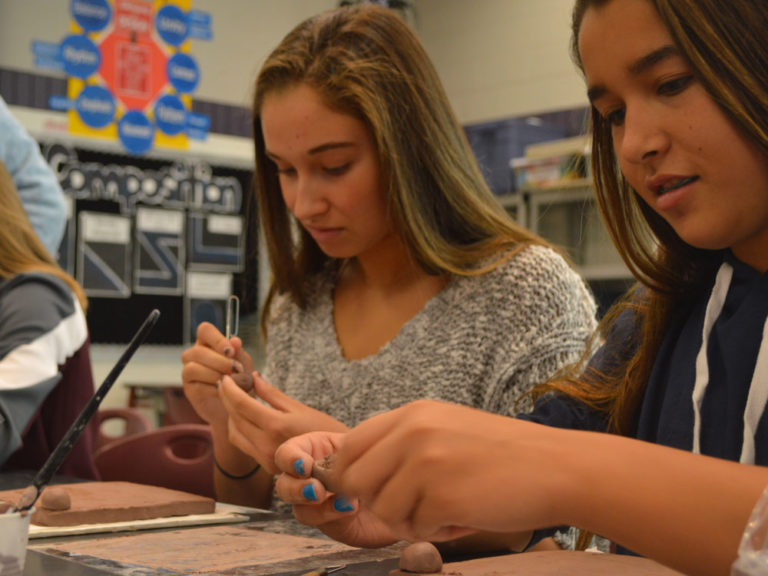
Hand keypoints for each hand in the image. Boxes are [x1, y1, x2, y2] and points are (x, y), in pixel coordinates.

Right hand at [181, 322, 252, 430]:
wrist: (238, 406)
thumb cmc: (241, 380)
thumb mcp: (244, 364)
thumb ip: (239, 353)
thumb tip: (235, 340)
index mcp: (208, 343)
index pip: (205, 330)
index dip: (217, 339)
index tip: (231, 351)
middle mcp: (194, 355)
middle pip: (197, 351)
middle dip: (220, 361)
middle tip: (236, 370)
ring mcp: (189, 372)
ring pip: (193, 368)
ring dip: (215, 374)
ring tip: (232, 381)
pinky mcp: (190, 390)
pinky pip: (196, 385)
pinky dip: (214, 388)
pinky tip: (225, 392)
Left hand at [218, 372, 349, 474]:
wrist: (338, 461)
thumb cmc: (324, 429)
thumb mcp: (299, 407)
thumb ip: (272, 394)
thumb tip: (253, 377)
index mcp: (276, 425)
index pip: (241, 404)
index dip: (230, 389)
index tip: (226, 378)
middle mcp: (266, 444)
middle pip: (234, 418)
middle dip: (227, 399)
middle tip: (226, 384)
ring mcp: (264, 458)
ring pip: (234, 433)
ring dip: (230, 415)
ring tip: (233, 399)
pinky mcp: (265, 466)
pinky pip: (243, 445)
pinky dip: (239, 428)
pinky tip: (243, 417)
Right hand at [273, 431, 398, 547]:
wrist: (402, 487)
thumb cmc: (381, 459)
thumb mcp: (364, 444)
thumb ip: (347, 448)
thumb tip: (339, 453)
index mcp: (313, 450)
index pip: (287, 454)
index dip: (289, 459)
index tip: (304, 465)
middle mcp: (310, 477)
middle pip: (284, 486)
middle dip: (296, 489)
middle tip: (316, 490)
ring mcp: (318, 503)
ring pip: (300, 510)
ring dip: (318, 508)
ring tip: (342, 501)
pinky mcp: (331, 524)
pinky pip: (324, 524)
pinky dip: (335, 515)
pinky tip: (351, 508)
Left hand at [277, 400, 567, 542]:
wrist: (556, 467)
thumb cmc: (504, 454)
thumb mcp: (447, 428)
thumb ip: (402, 443)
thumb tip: (354, 474)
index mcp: (412, 414)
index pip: (350, 445)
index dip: (349, 473)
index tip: (363, 491)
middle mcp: (412, 432)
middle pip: (354, 480)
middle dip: (376, 502)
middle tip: (409, 507)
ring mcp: (425, 464)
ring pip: (382, 510)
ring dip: (409, 520)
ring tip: (446, 509)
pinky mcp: (441, 497)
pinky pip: (414, 529)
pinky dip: (436, 531)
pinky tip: (464, 515)